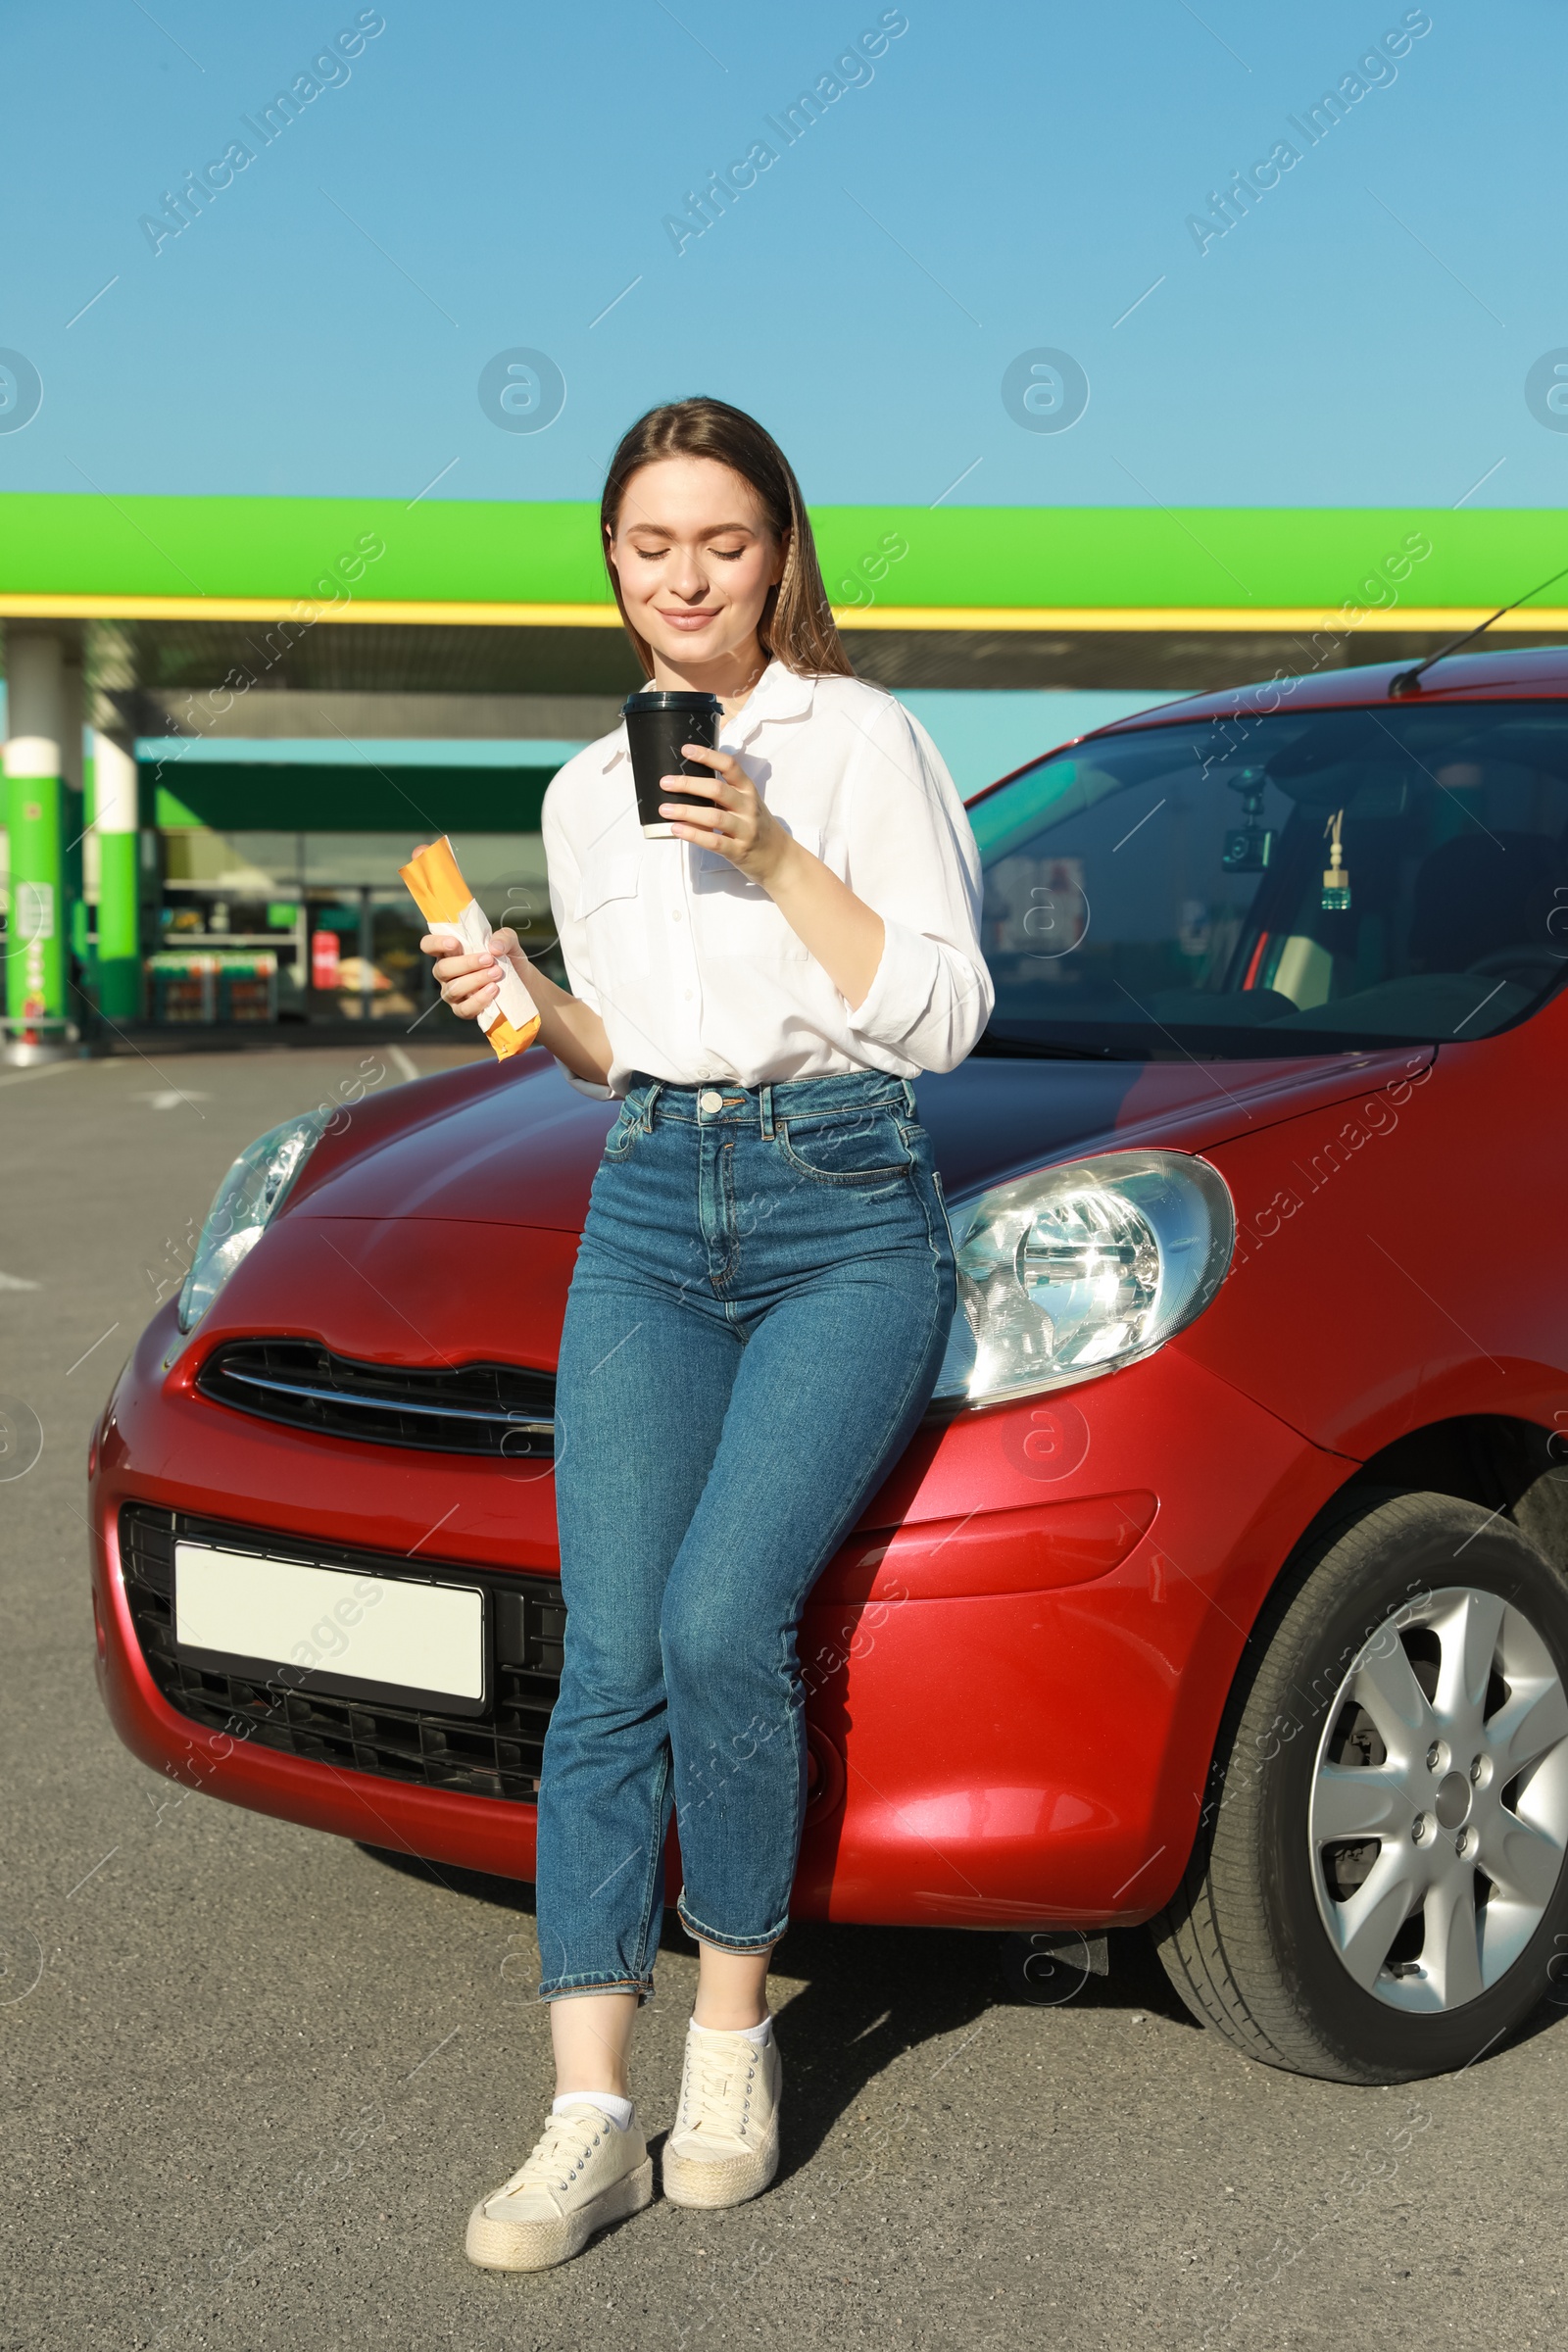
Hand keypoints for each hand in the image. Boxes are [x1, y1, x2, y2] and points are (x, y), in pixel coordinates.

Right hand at [420, 924, 521, 1020]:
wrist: (523, 986)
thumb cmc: (509, 962)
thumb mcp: (510, 944)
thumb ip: (504, 938)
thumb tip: (494, 948)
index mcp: (450, 953)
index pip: (429, 945)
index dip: (435, 943)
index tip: (454, 942)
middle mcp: (447, 973)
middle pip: (442, 969)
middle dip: (466, 964)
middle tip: (489, 959)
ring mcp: (452, 993)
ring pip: (453, 988)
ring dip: (476, 980)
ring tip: (496, 973)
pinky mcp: (463, 1010)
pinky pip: (464, 1008)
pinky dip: (479, 999)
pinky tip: (493, 990)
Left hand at [659, 746, 797, 887]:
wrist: (780, 859)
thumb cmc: (758, 828)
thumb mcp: (748, 805)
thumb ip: (726, 793)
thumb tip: (688, 784)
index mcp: (748, 790)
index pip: (729, 766)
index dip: (708, 756)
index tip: (686, 750)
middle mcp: (748, 807)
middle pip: (717, 789)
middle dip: (688, 784)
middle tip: (665, 782)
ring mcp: (745, 829)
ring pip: (713, 816)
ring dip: (686, 811)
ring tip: (664, 809)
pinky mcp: (739, 851)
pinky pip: (714, 841)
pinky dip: (693, 834)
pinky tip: (676, 829)